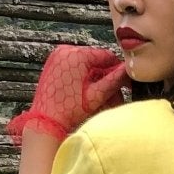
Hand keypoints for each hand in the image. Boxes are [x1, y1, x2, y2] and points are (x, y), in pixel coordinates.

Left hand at [7, 45, 130, 144]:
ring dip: (93, 74)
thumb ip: (113, 81)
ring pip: (84, 62)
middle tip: (110, 91)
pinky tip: (83, 90)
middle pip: (95, 58)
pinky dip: (81, 74)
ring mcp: (57, 56)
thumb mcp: (95, 96)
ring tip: (96, 93)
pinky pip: (73, 64)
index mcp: (76, 55)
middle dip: (103, 73)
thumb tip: (127, 70)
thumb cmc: (68, 111)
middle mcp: (65, 51)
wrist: (45, 122)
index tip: (122, 82)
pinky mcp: (52, 63)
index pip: (106, 55)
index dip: (116, 69)